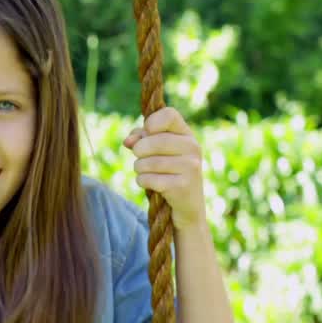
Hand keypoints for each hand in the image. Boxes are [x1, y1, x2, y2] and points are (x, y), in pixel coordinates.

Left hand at [122, 106, 205, 230]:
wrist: (187, 207)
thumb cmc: (168, 174)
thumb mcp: (157, 152)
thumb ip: (141, 138)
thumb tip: (128, 141)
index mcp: (187, 134)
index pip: (169, 114)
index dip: (152, 122)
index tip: (147, 133)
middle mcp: (192, 147)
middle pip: (152, 140)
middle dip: (138, 152)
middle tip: (141, 159)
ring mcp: (190, 167)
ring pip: (147, 161)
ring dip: (139, 169)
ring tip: (146, 173)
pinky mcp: (182, 186)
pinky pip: (148, 179)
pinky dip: (143, 182)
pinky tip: (152, 185)